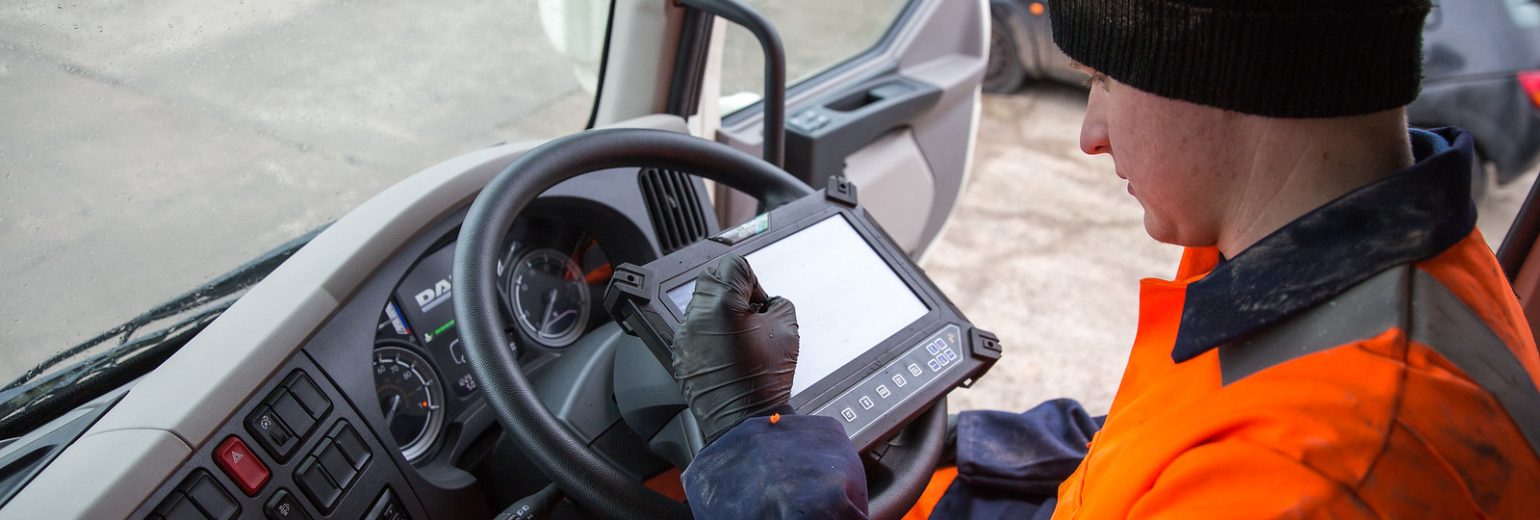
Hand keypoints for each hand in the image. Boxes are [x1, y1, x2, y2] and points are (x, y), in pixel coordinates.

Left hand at [671, 255, 799, 443]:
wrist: (744, 421)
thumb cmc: (764, 380)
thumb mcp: (788, 328)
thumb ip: (777, 301)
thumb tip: (765, 300)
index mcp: (722, 305)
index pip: (733, 264)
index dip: (752, 279)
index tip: (758, 299)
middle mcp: (697, 317)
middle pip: (712, 277)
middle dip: (733, 289)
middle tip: (751, 312)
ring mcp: (685, 336)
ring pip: (701, 303)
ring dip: (720, 311)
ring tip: (740, 335)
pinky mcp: (681, 354)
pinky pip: (694, 329)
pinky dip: (710, 332)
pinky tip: (728, 351)